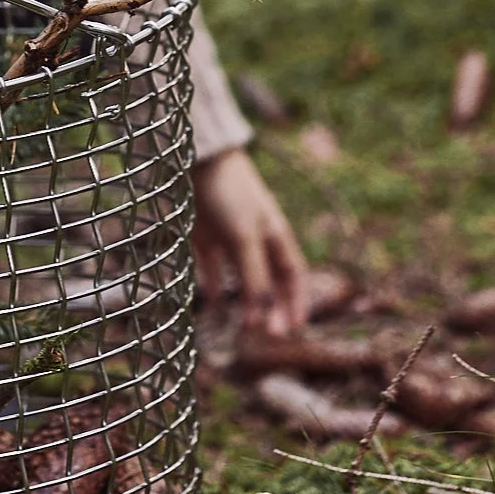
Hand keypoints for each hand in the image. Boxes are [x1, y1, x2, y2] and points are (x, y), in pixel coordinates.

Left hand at [192, 146, 307, 335]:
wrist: (198, 156)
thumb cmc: (229, 194)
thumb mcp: (244, 238)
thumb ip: (253, 275)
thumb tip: (260, 315)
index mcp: (275, 234)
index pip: (293, 275)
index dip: (295, 302)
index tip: (292, 330)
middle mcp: (255, 236)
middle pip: (268, 279)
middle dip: (269, 307)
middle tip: (263, 337)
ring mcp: (228, 233)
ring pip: (240, 274)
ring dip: (242, 299)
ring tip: (238, 326)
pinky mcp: (204, 231)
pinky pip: (212, 263)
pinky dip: (213, 283)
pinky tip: (210, 300)